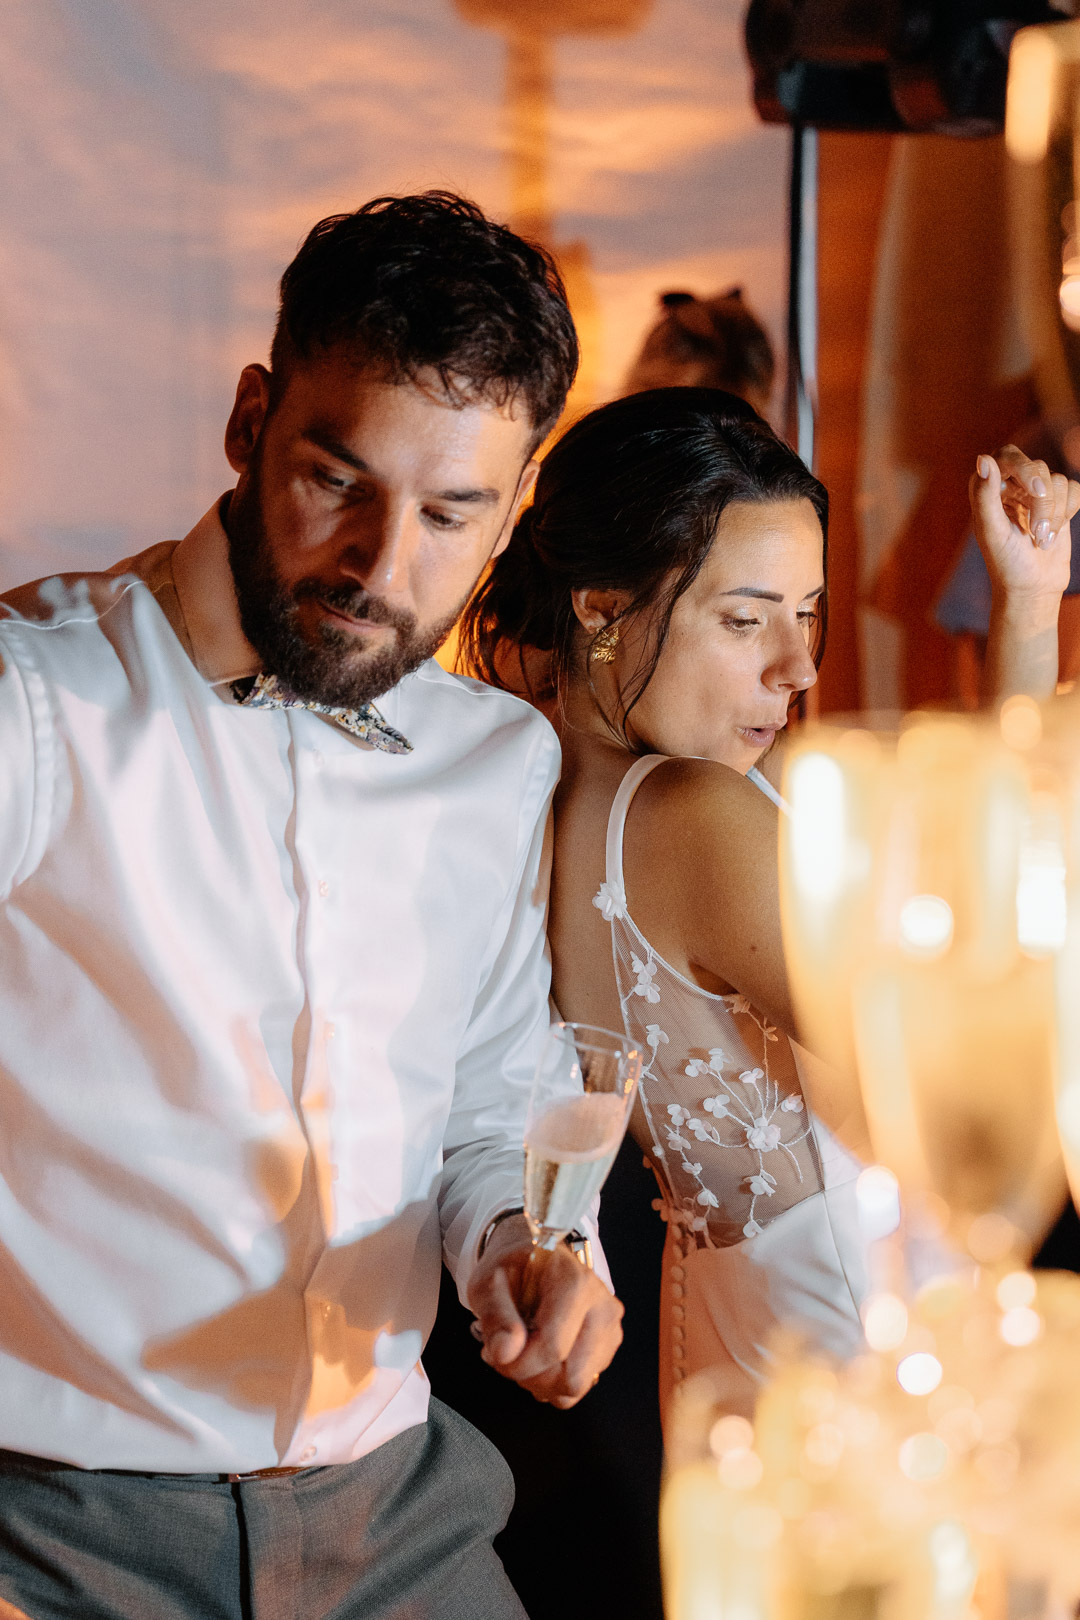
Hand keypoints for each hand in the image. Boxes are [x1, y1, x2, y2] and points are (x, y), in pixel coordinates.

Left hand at [467, 1214, 622, 1408]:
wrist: (535, 1261)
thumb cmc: (512, 1269)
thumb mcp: (488, 1282)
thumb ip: (494, 1316)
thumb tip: (505, 1353)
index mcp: (577, 1283)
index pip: (553, 1347)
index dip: (518, 1364)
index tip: (494, 1354)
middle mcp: (602, 1307)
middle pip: (571, 1377)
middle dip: (531, 1376)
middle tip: (508, 1354)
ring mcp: (609, 1329)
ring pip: (576, 1386)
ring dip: (541, 1381)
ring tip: (522, 1352)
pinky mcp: (607, 1347)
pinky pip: (580, 1386)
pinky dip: (553, 1382)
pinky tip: (538, 1357)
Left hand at [970, 446, 1079, 605]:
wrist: (1033, 587)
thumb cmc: (1006, 563)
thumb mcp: (992, 531)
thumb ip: (985, 495)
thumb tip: (983, 459)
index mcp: (988, 488)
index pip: (1008, 456)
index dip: (1025, 467)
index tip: (1037, 491)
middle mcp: (1012, 485)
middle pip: (1038, 468)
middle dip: (1042, 502)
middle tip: (1037, 531)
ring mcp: (1036, 493)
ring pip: (1058, 481)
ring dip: (1054, 515)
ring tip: (1041, 542)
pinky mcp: (1059, 502)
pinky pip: (1074, 489)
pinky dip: (1068, 513)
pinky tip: (1053, 535)